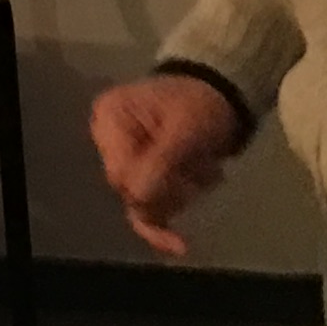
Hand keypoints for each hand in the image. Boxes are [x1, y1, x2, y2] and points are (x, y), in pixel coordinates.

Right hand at [89, 71, 242, 254]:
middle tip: (204, 170)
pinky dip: (171, 213)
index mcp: (111, 117)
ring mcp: (123, 158)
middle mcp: (108, 140)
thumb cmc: (201, 104)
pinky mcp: (138, 174)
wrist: (219, 95)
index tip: (187, 182)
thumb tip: (137, 199)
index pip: (121, 172)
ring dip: (181, 194)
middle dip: (172, 189)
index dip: (153, 186)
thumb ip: (161, 162)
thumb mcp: (187, 128)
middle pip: (131, 190)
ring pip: (143, 203)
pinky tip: (184, 230)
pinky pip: (148, 208)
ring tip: (206, 168)